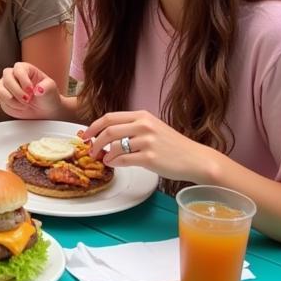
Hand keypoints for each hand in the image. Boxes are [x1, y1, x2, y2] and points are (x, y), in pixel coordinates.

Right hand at [0, 62, 62, 119]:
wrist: (44, 111)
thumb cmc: (47, 97)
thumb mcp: (51, 90)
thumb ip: (47, 88)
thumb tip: (39, 89)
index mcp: (26, 69)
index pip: (18, 69)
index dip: (23, 79)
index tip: (31, 90)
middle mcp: (14, 75)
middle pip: (6, 77)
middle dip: (16, 91)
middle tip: (27, 100)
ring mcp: (7, 87)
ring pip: (1, 90)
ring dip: (13, 101)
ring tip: (25, 105)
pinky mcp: (3, 98)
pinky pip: (2, 102)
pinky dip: (12, 107)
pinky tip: (21, 108)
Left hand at [82, 110, 217, 182]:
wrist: (195, 159)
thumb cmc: (173, 146)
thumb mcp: (152, 128)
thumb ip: (131, 128)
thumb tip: (106, 136)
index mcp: (142, 115)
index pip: (109, 117)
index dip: (93, 126)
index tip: (85, 135)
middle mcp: (144, 125)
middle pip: (108, 130)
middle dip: (94, 142)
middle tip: (90, 151)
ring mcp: (147, 141)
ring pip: (114, 146)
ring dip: (104, 155)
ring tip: (104, 159)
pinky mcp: (150, 158)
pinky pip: (123, 160)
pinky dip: (114, 163)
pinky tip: (114, 164)